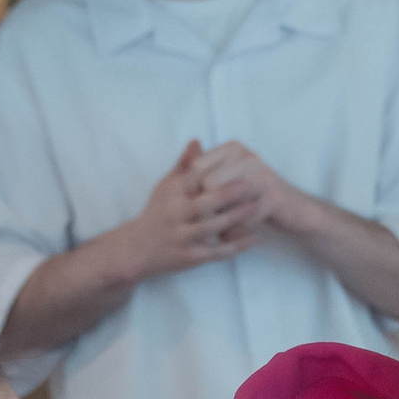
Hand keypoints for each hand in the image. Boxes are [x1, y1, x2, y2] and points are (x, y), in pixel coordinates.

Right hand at [126, 138, 264, 280]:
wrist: (137, 250)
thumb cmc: (158, 213)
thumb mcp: (165, 187)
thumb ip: (183, 165)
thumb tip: (197, 141)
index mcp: (172, 193)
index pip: (198, 178)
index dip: (222, 170)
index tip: (244, 163)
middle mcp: (176, 214)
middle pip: (208, 201)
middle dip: (234, 192)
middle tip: (259, 183)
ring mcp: (182, 236)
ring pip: (214, 226)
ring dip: (239, 217)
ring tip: (261, 207)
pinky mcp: (190, 257)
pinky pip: (218, 251)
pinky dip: (238, 244)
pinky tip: (256, 237)